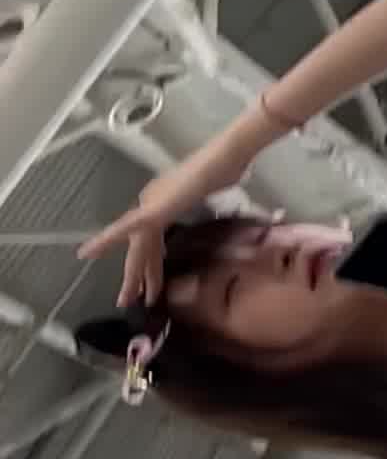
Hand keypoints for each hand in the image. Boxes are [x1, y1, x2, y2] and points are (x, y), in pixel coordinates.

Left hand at [79, 145, 253, 305]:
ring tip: (127, 299)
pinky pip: (125, 229)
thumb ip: (205, 197)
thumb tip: (204, 208)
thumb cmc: (226, 170)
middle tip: (131, 301)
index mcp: (161, 202)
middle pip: (143, 247)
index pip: (153, 238)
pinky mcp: (153, 210)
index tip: (153, 284)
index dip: (153, 264)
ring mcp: (150, 205)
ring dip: (132, 275)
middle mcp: (150, 202)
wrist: (225, 156)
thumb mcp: (215, 190)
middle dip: (138, 277)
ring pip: (138, 247)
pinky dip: (105, 241)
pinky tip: (87, 253)